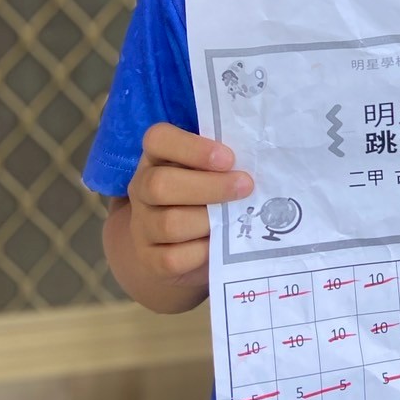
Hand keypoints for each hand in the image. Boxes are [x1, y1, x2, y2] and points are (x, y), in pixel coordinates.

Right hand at [127, 124, 253, 286]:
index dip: (193, 148)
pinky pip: (173, 258)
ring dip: (209, 220)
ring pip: (169, 223)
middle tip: (246, 186)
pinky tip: (221, 243)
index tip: (229, 158)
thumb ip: (221, 164)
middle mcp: (141, 189)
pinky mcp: (150, 260)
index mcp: (155, 158)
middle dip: (209, 186)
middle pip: (160, 184)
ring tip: (235, 217)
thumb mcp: (205, 172)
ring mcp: (142, 226)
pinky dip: (202, 252)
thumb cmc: (200, 197)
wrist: (171, 248)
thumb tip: (258, 162)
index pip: (158, 139)